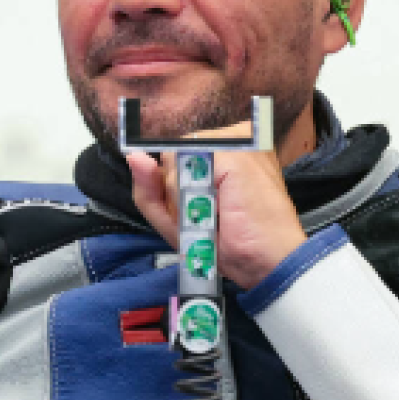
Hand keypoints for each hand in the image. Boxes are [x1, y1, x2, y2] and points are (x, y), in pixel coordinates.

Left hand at [126, 121, 306, 288]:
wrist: (265, 263)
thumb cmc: (228, 243)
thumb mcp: (176, 218)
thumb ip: (151, 187)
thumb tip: (133, 157)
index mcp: (227, 147)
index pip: (176, 155)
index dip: (178, 187)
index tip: (207, 208)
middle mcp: (234, 136)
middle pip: (172, 155)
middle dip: (178, 191)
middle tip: (211, 215)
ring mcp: (236, 139)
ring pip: (174, 160)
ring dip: (183, 197)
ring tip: (215, 214)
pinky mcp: (236, 152)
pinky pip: (183, 171)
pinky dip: (190, 198)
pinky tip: (217, 209)